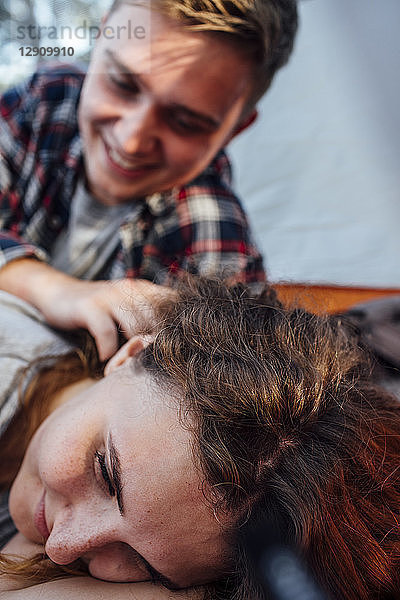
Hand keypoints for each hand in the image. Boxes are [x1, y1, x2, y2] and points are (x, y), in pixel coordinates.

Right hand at [0, 260, 171, 359]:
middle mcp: (131, 289)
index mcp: (145, 289)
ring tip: (127, 366)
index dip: (177, 331)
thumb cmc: (99, 308)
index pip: (173, 307)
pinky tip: (105, 358)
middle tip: (151, 366)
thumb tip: (176, 345)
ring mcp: (110, 296)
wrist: (58, 293)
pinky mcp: (90, 306)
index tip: (174, 353)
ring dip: (131, 353)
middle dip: (157, 346)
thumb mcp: (127, 308)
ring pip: (135, 329)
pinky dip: (108, 351)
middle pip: (158, 321)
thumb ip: (148, 320)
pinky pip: (107, 333)